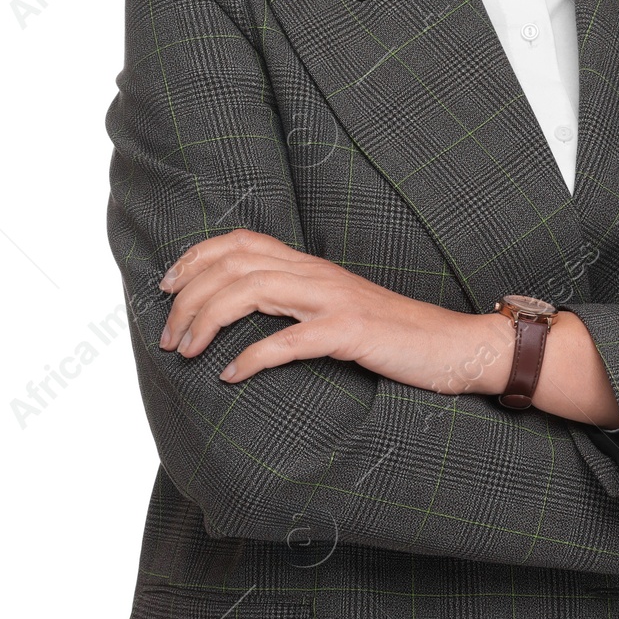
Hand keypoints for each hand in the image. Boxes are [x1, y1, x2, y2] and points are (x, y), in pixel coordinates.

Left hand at [156, 227, 509, 394]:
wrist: (453, 346)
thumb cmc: (392, 336)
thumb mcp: (335, 311)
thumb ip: (296, 304)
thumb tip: (243, 318)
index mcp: (310, 266)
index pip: (241, 241)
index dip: (196, 256)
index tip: (165, 285)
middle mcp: (316, 273)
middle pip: (235, 263)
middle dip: (189, 296)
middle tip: (167, 336)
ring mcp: (334, 299)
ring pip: (252, 289)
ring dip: (208, 320)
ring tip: (185, 352)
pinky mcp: (351, 331)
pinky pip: (289, 340)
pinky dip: (252, 356)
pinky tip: (231, 376)